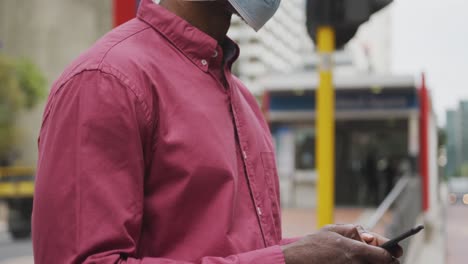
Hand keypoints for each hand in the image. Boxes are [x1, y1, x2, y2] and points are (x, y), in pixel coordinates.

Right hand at [281, 224, 402, 263]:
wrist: (295, 262)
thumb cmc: (312, 246)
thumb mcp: (331, 230)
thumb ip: (353, 231)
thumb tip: (370, 237)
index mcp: (355, 250)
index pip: (386, 255)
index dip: (393, 252)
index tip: (396, 251)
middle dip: (383, 259)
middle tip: (379, 255)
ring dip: (371, 262)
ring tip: (359, 257)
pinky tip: (350, 261)